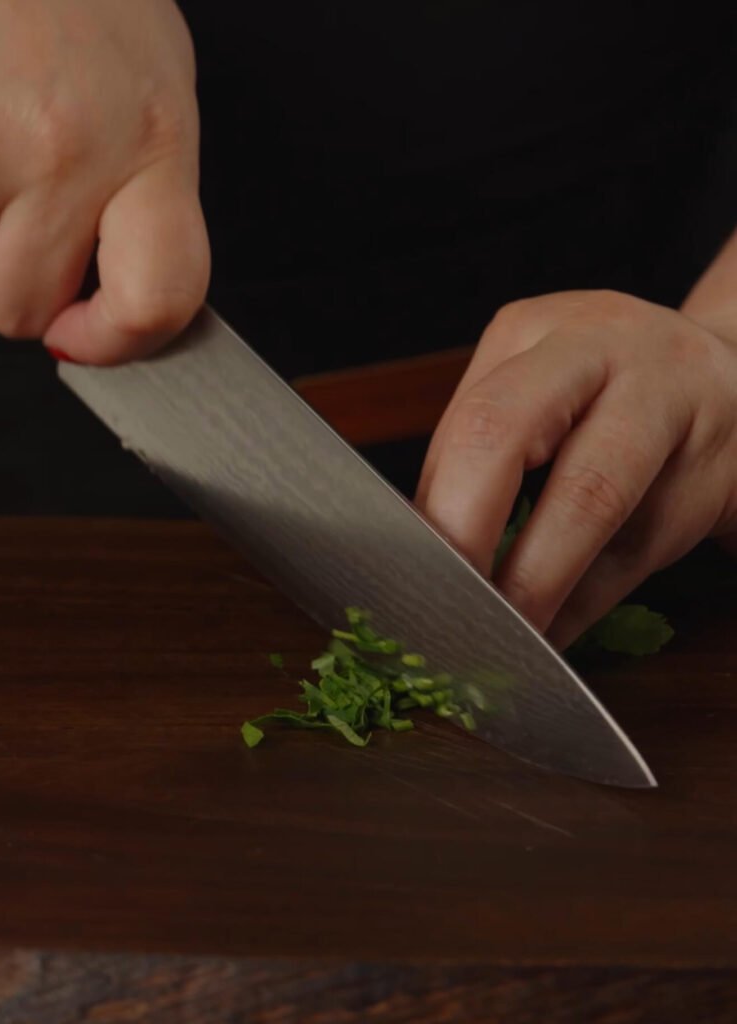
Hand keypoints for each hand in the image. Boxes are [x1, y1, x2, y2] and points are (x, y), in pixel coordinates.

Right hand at [0, 0, 209, 363]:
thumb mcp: (156, 93)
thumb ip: (149, 196)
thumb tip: (133, 287)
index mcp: (156, 145)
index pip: (161, 298)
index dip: (118, 343)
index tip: (87, 339)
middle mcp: (78, 146)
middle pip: (25, 308)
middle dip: (19, 296)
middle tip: (25, 245)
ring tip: (2, 168)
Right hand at [416, 289, 736, 649]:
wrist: (707, 365)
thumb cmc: (701, 446)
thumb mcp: (676, 518)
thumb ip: (597, 583)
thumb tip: (531, 646)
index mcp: (661, 385)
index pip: (589, 487)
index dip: (538, 569)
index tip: (509, 631)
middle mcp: (594, 335)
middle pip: (494, 429)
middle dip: (455, 526)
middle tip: (443, 602)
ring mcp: (539, 324)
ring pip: (458, 422)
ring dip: (437, 509)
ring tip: (437, 574)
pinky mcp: (501, 333)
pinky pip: (453, 417)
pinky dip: (444, 483)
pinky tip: (447, 524)